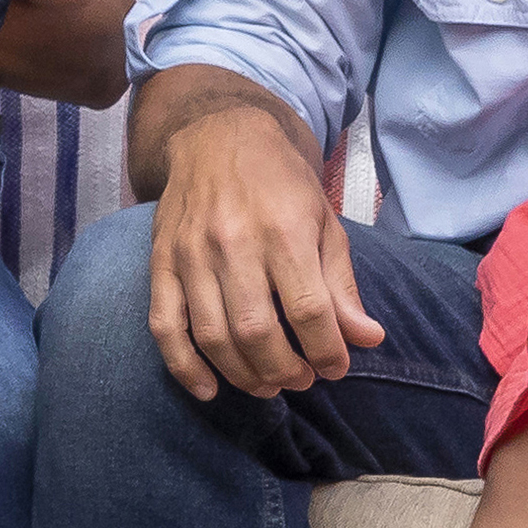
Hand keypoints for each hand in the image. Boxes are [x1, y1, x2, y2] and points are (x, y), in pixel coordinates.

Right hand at [144, 97, 383, 401]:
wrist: (217, 139)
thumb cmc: (280, 183)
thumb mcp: (324, 223)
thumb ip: (341, 284)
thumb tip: (366, 339)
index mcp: (284, 231)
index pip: (309, 310)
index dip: (328, 351)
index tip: (337, 367)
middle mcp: (233, 244)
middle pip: (258, 331)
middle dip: (285, 369)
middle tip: (301, 379)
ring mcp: (190, 257)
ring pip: (213, 336)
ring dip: (244, 374)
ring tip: (268, 384)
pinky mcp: (160, 265)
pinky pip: (165, 327)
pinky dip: (185, 366)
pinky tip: (209, 389)